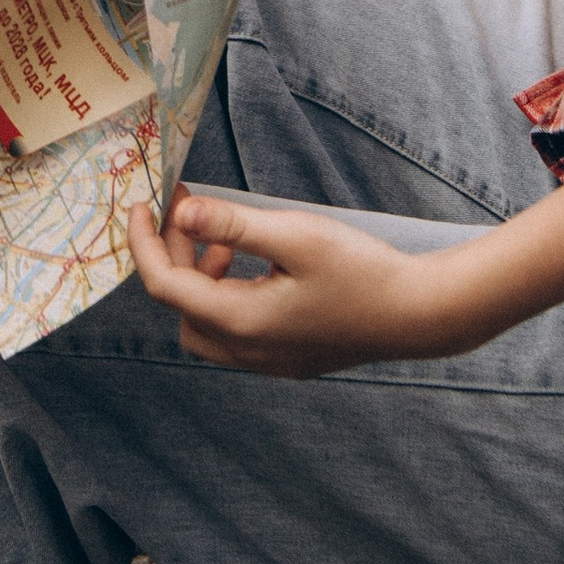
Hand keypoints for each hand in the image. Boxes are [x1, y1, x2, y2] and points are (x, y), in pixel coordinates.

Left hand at [127, 190, 481, 375]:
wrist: (420, 315)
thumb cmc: (363, 270)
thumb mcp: (295, 235)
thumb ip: (234, 225)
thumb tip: (182, 211)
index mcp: (240, 321)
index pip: (164, 285)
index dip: (145, 242)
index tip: (143, 203)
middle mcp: (248, 351)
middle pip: (181, 309)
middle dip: (175, 260)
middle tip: (191, 215)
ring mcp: (269, 361)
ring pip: (206, 327)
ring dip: (202, 283)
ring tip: (228, 245)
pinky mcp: (290, 359)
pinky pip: (237, 334)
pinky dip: (229, 298)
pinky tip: (259, 269)